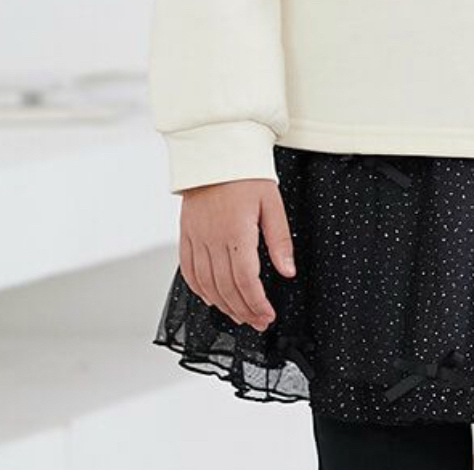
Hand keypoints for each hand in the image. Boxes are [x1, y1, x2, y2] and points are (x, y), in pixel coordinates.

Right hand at [178, 177, 296, 329]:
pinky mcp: (185, 235)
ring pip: (207, 285)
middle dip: (244, 311)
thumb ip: (280, 240)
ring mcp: (196, 238)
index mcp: (237, 232)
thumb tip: (287, 271)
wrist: (215, 152)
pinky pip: (189, 271)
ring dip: (224, 306)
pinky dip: (200, 290)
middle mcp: (213, 239)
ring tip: (240, 315)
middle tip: (258, 322)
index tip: (268, 315)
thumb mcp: (272, 203)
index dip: (257, 304)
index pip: (246, 281)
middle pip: (227, 288)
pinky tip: (212, 298)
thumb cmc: (246, 174)